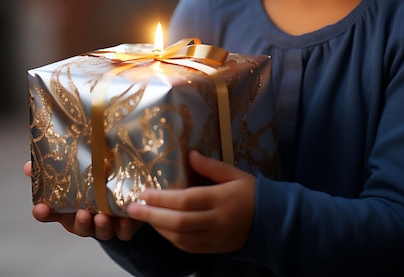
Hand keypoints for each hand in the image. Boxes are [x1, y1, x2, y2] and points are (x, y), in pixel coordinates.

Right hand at [23, 161, 140, 240]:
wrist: (121, 199)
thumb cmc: (93, 187)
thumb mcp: (74, 175)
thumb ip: (54, 169)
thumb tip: (28, 165)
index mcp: (69, 209)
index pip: (50, 213)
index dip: (43, 213)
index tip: (40, 208)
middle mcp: (86, 219)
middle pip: (78, 226)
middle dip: (79, 221)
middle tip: (81, 213)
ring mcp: (105, 225)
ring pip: (101, 231)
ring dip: (101, 226)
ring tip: (102, 217)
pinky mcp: (125, 226)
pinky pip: (124, 232)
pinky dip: (125, 227)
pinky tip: (126, 218)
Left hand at [126, 150, 255, 253]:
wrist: (272, 222)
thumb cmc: (251, 193)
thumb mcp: (234, 174)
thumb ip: (210, 166)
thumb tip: (189, 154)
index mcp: (222, 200)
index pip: (187, 201)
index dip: (163, 198)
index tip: (144, 192)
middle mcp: (216, 222)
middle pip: (179, 222)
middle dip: (152, 216)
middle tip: (132, 208)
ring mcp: (214, 238)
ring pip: (180, 238)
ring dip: (159, 228)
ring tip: (142, 216)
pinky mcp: (213, 249)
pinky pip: (187, 247)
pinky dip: (171, 238)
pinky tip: (161, 228)